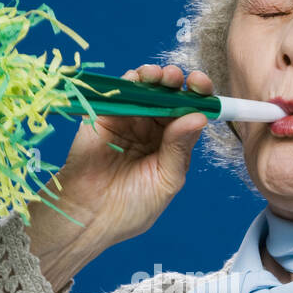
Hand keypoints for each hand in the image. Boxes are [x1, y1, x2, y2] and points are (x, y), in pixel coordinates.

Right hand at [30, 63, 214, 254]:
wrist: (90, 215)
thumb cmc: (132, 207)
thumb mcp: (166, 180)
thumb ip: (180, 149)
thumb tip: (199, 117)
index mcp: (172, 145)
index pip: (190, 114)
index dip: (199, 98)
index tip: (202, 87)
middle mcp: (152, 130)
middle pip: (170, 97)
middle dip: (178, 83)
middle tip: (180, 79)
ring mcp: (129, 121)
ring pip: (146, 89)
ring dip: (156, 77)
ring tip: (161, 76)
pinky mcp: (105, 116)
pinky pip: (120, 92)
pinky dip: (131, 80)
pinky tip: (140, 79)